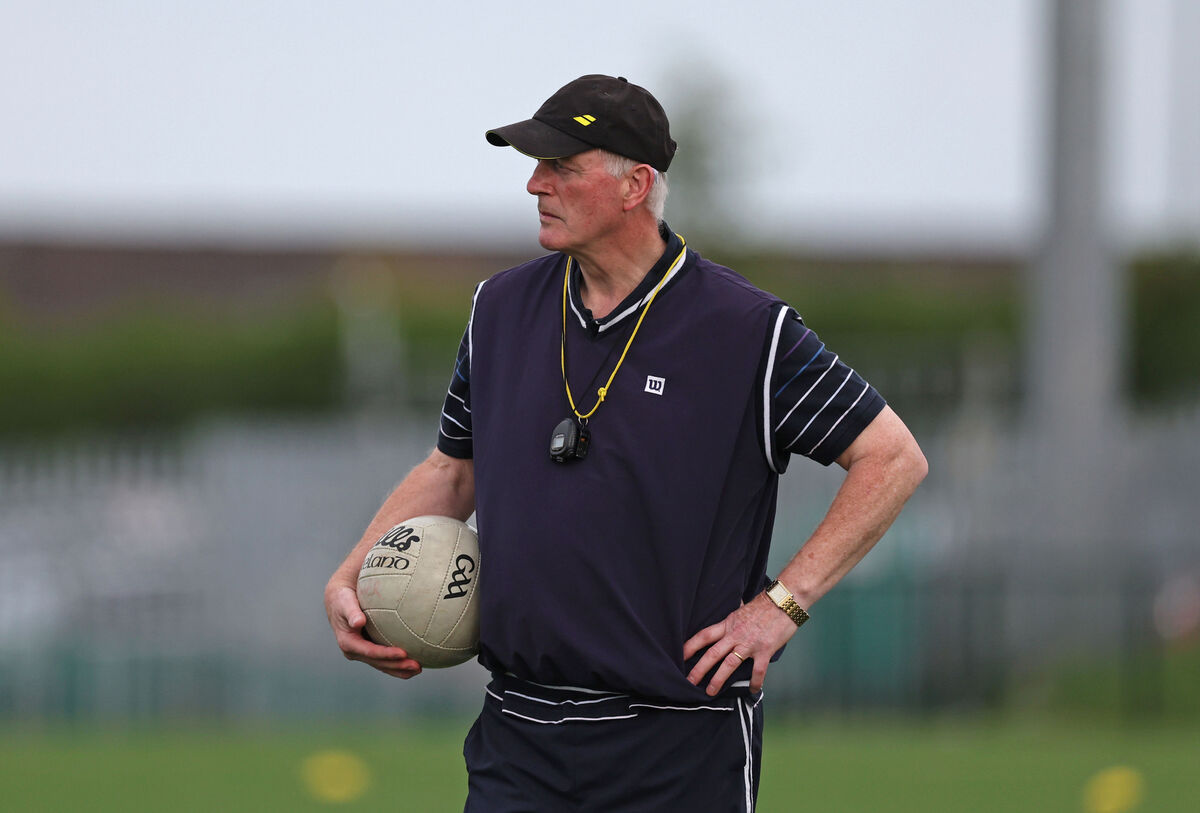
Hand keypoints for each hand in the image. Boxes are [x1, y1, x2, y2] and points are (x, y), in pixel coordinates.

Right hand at [325, 583, 422, 678]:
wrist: (339, 601)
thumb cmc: (343, 599)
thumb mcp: (345, 603)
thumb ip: (351, 613)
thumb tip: (359, 622)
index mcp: (348, 643)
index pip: (370, 652)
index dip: (387, 654)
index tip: (404, 653)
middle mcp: (355, 651)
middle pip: (379, 663)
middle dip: (398, 666)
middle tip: (417, 666)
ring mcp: (362, 652)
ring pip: (383, 665)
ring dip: (400, 669)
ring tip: (418, 669)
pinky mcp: (369, 650)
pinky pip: (385, 660)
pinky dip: (398, 664)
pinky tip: (413, 664)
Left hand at [683, 593, 797, 695]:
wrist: (784, 601)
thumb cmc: (764, 604)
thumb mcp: (742, 608)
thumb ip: (734, 616)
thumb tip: (731, 610)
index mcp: (728, 624)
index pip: (704, 636)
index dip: (690, 646)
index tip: (679, 657)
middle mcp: (735, 635)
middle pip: (712, 653)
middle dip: (699, 669)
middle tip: (688, 682)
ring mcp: (749, 644)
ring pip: (729, 664)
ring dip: (718, 679)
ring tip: (710, 691)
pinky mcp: (765, 650)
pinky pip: (757, 671)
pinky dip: (754, 682)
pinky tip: (752, 690)